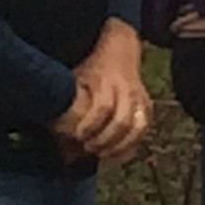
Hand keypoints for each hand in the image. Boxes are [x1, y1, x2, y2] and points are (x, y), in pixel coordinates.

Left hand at [53, 22, 151, 163]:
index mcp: (106, 81)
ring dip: (120, 145)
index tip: (78, 135)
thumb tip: (57, 130)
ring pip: (137, 127)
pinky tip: (117, 154)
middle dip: (105, 139)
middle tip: (88, 147)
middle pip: (122, 121)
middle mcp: (126, 90)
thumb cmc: (90, 68)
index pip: (103, 107)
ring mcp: (140, 98)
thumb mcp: (75, 78)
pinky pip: (144, 129)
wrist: (120, 50)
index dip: (91, 125)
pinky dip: (132, 144)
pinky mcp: (147, 106)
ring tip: (102, 153)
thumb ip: (67, 103)